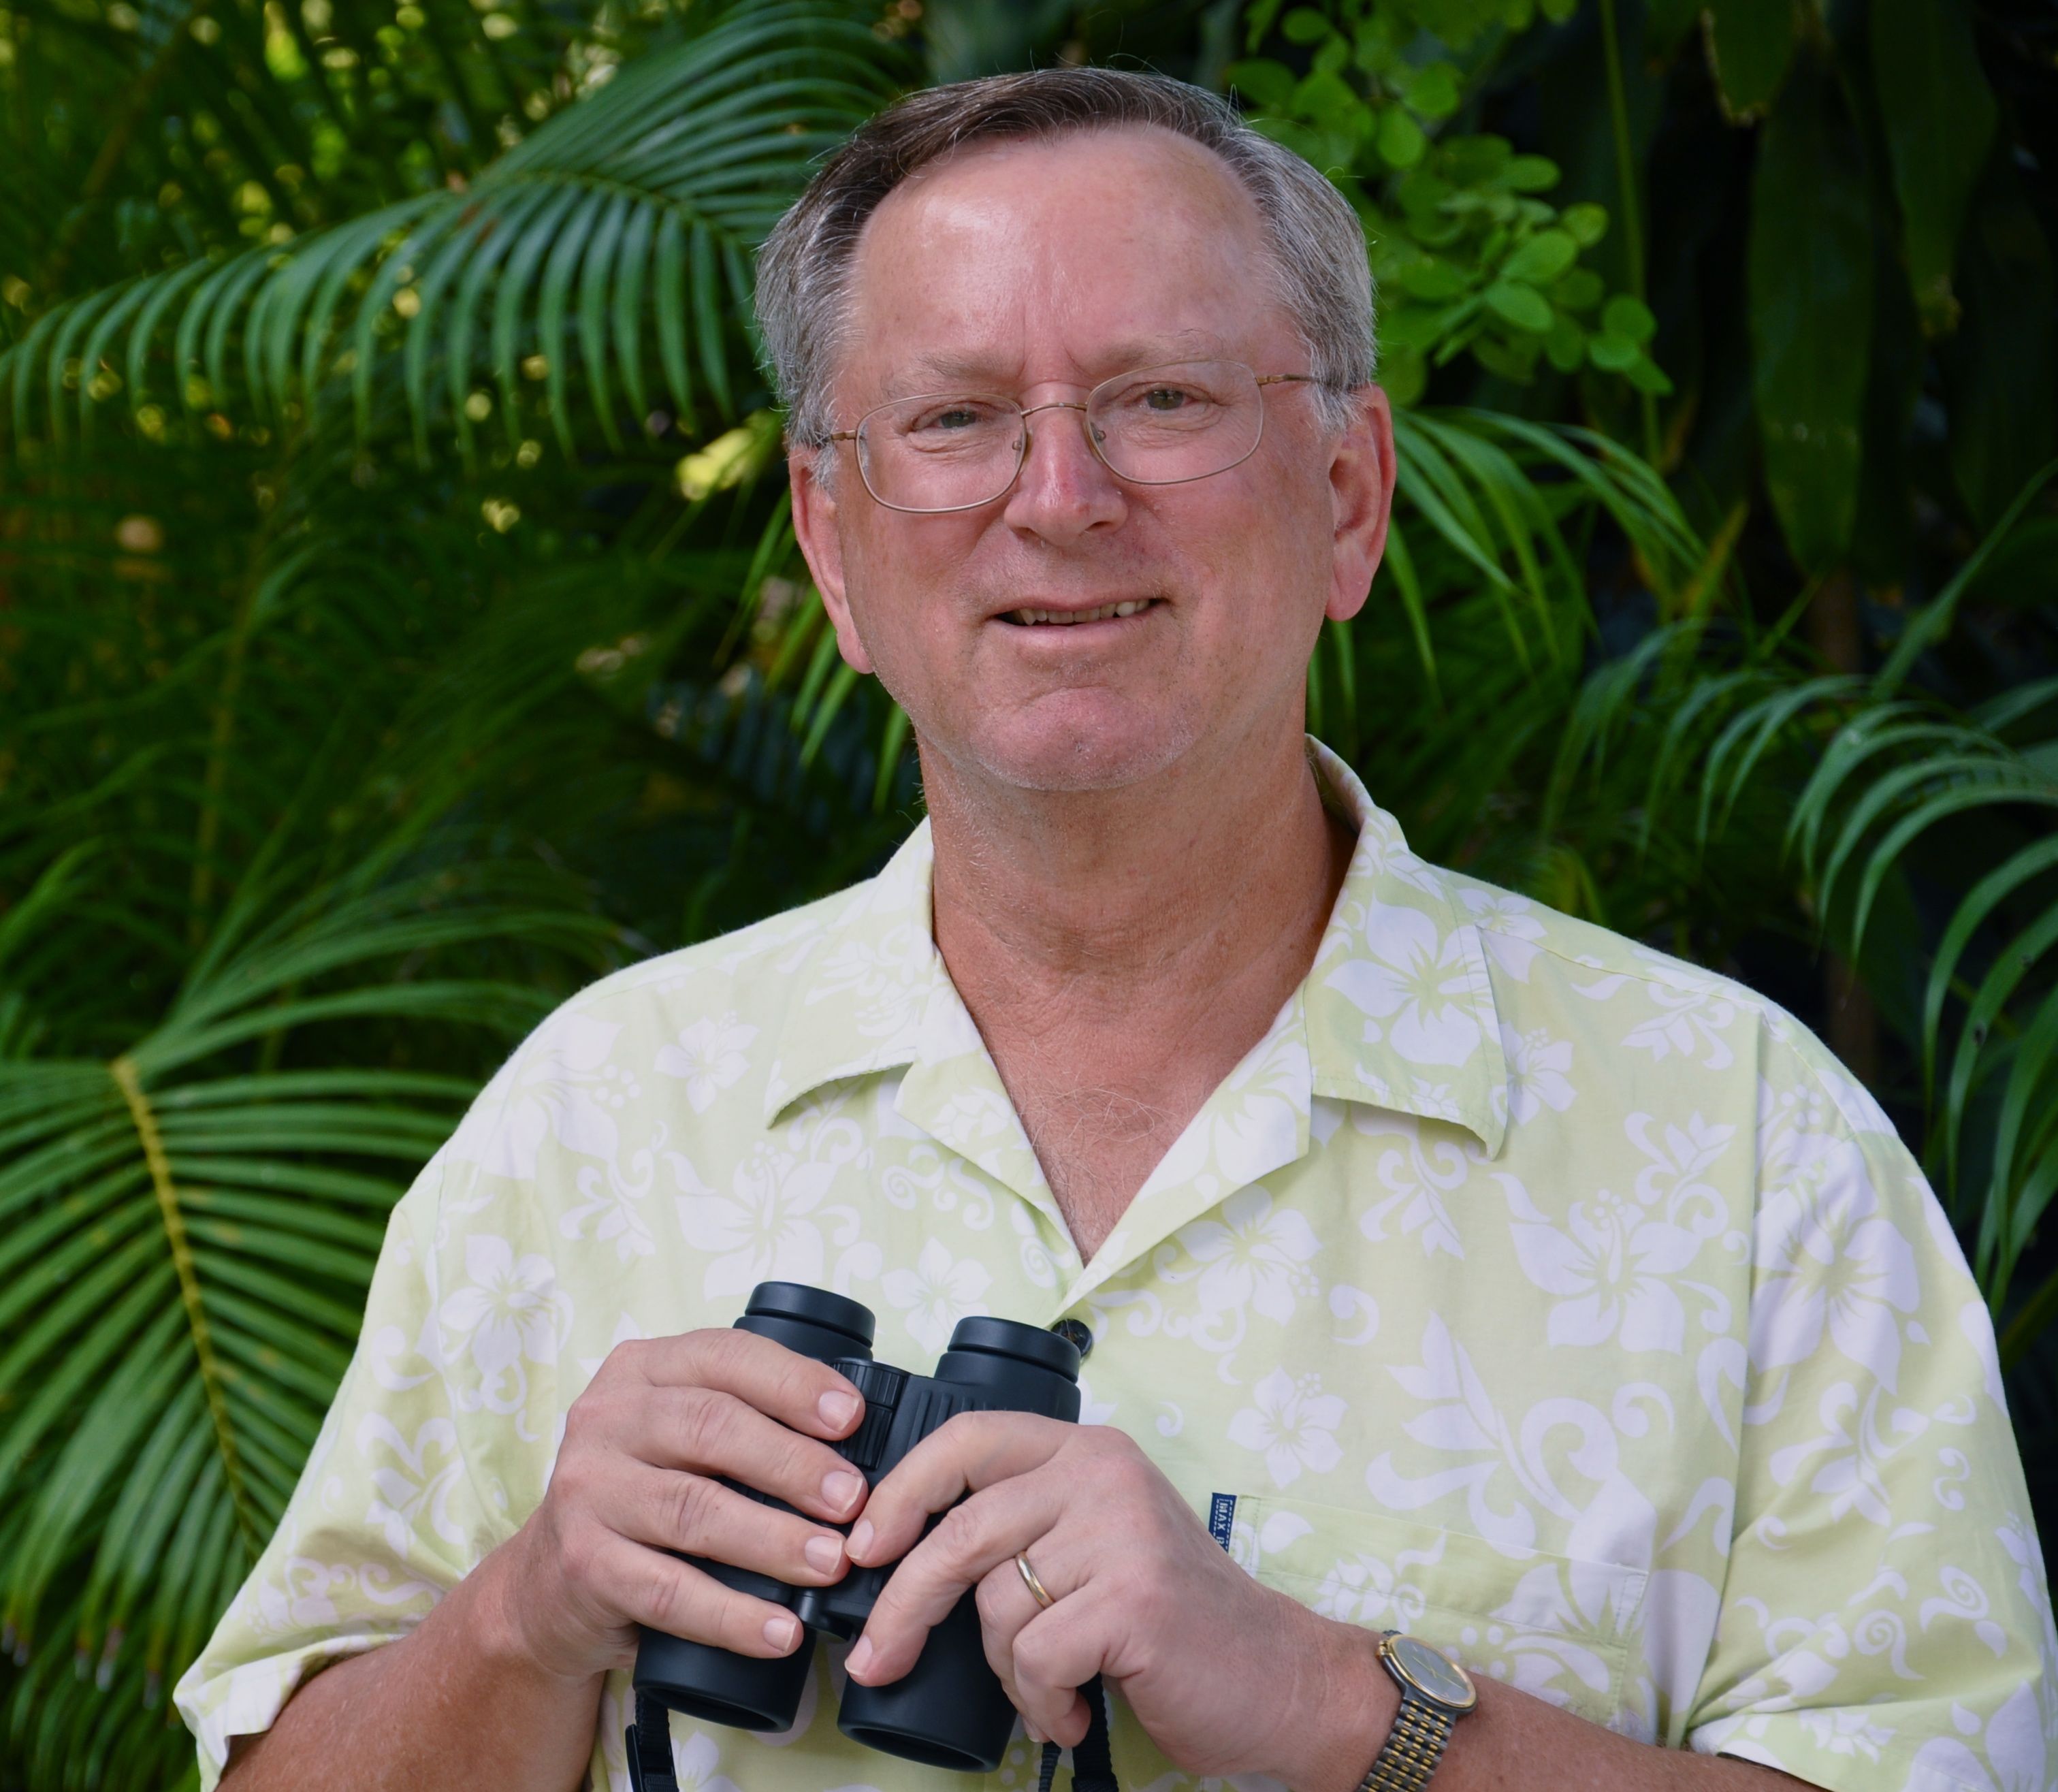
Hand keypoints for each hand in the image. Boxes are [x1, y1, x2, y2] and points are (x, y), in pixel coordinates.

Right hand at [492, 1330, 869, 1682]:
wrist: (550, 1581)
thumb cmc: (648, 1491)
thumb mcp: (682, 1434)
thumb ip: (746, 1419)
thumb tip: (856, 1445)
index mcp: (642, 1369)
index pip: (725, 1357)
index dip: (794, 1384)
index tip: (853, 1418)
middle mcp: (607, 1419)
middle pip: (712, 1428)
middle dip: (794, 1464)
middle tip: (854, 1500)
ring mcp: (588, 1491)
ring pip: (693, 1508)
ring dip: (773, 1539)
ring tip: (831, 1562)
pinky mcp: (583, 1565)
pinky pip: (668, 1591)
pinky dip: (731, 1614)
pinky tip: (778, 1629)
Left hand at [839, 1415, 1392, 1786]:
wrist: (1280, 1676)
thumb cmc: (1176, 1620)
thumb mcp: (1099, 1542)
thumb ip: (1025, 1528)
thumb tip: (900, 1559)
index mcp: (1088, 1450)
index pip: (970, 1438)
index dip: (903, 1489)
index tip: (861, 1544)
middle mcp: (1103, 1475)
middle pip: (962, 1529)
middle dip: (905, 1603)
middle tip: (875, 1658)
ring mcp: (1121, 1533)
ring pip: (998, 1606)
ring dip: (1011, 1671)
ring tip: (1053, 1691)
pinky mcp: (1133, 1599)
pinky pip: (1037, 1657)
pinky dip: (1043, 1702)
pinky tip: (1076, 1711)